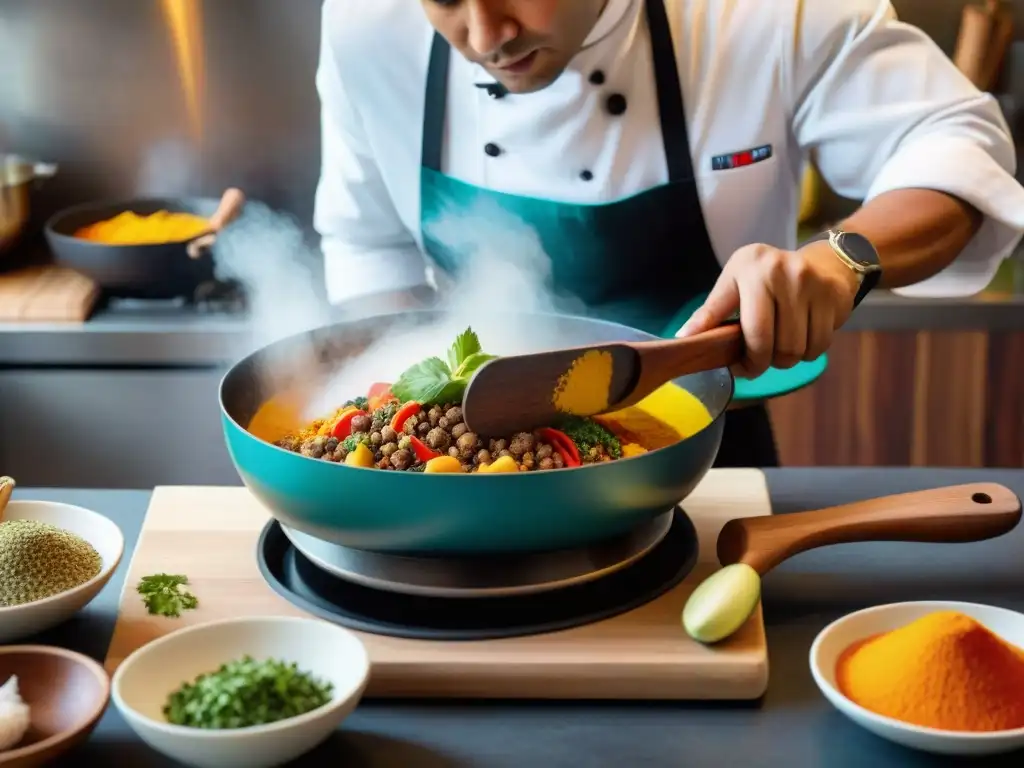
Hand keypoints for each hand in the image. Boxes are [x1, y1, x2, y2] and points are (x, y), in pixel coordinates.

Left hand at [677, 242, 858, 378]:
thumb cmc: (766, 276)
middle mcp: (784, 272)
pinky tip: (802, 336)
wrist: (824, 260)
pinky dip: (809, 352)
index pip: (753, 332)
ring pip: (800, 350)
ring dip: (789, 359)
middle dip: (767, 363)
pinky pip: (820, 345)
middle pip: (778, 347)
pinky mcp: (835, 296)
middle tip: (761, 359)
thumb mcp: (734, 284)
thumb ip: (710, 312)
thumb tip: (683, 339)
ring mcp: (813, 284)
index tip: (741, 368)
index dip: (747, 361)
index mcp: (752, 268)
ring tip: (781, 345)